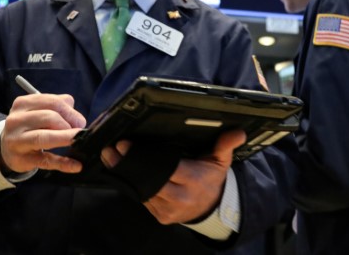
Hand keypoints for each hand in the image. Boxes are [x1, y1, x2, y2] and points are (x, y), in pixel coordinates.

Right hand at [0, 92, 86, 173]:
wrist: (6, 148)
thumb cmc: (29, 126)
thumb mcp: (39, 111)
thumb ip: (60, 107)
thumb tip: (79, 120)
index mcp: (23, 104)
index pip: (52, 102)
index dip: (70, 112)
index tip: (80, 121)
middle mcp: (16, 120)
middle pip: (49, 117)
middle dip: (69, 125)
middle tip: (79, 133)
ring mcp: (17, 140)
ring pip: (44, 137)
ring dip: (66, 138)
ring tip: (79, 140)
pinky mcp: (22, 159)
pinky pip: (45, 161)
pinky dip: (63, 163)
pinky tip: (76, 165)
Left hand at [102, 129, 246, 224]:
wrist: (211, 207)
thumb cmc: (211, 179)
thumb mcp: (221, 161)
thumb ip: (225, 145)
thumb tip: (238, 132)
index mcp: (192, 181)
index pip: (164, 168)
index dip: (143, 157)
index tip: (126, 145)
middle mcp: (179, 198)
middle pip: (148, 180)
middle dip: (128, 164)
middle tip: (112, 149)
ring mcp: (168, 210)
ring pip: (142, 190)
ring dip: (124, 174)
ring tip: (111, 157)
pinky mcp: (160, 216)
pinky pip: (143, 199)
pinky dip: (132, 185)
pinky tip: (121, 172)